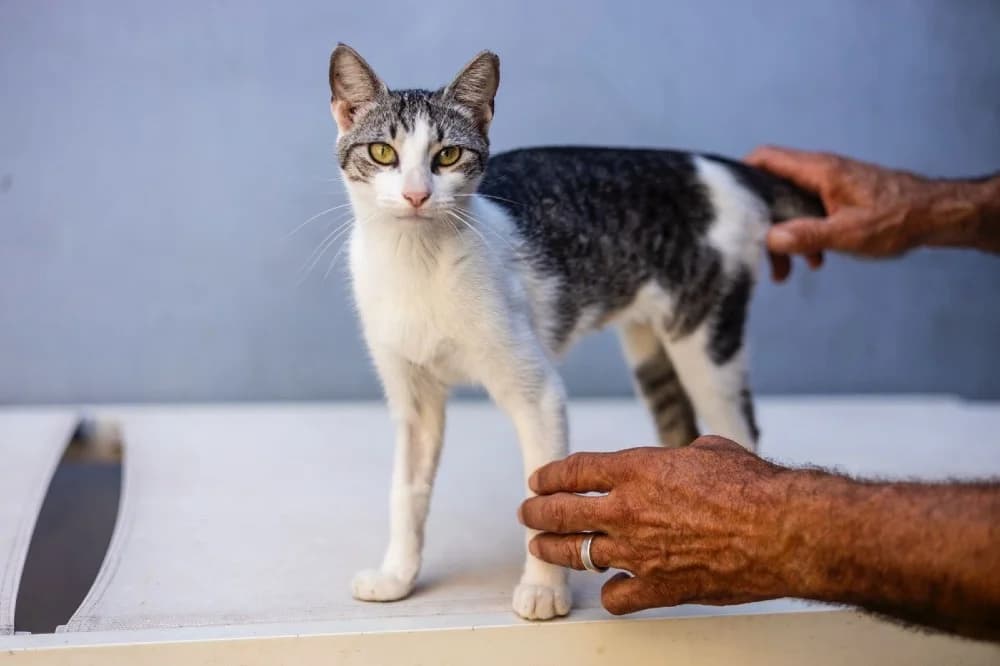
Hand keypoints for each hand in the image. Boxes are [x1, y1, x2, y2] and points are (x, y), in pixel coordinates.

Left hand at [518, 437, 791, 614]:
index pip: (575, 471)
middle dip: (538, 513)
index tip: (539, 480)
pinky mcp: (659, 587)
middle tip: (528, 513)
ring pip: (578, 554)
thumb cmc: (753, 487)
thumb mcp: (710, 451)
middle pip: (562, 512)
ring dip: (555, 550)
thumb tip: (686, 459)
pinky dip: (611, 593)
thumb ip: (683, 456)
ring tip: (541, 548)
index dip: (551, 476)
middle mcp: (627, 510)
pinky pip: (617, 597)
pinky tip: (611, 588)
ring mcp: (639, 552)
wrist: (781, 530)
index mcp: (637, 469)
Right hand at [746, 146, 997, 280]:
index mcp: (817, 171)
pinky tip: (815, 260)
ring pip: (790, 206)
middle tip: (761, 256)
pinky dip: (804, 236)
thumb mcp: (849, 233)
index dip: (739, 175)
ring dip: (784, 237)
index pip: (765, 159)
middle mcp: (818, 173)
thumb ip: (807, 235)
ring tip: (787, 270)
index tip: (726, 202)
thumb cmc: (898, 218)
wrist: (937, 215)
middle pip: (772, 189)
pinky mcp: (837, 199)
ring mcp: (827, 185)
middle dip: (762, 223)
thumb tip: (769, 238)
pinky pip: (807, 213)